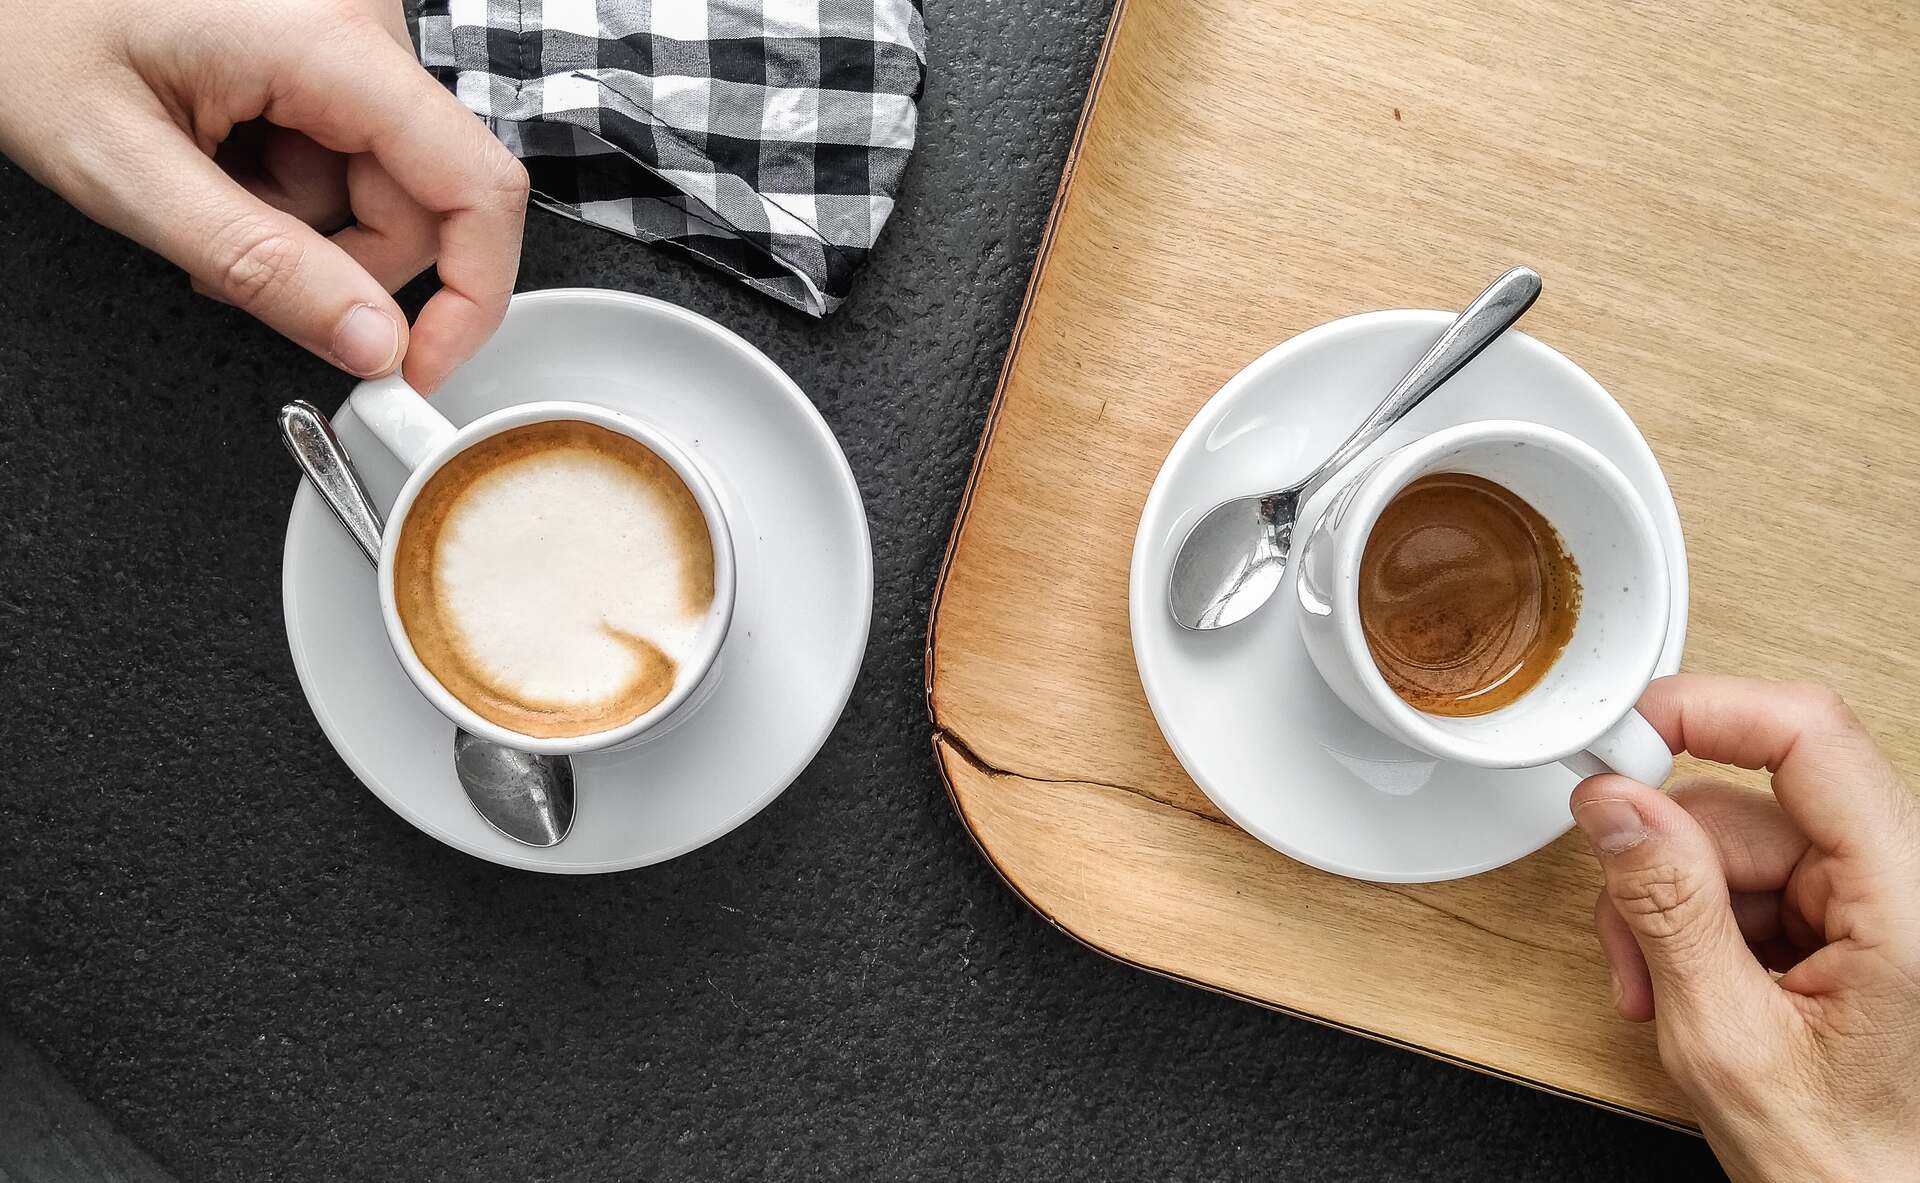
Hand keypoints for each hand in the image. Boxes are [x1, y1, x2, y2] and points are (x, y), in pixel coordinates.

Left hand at [0, 0, 527, 391]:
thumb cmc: (24, 25)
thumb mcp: (125, 169)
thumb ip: (259, 264)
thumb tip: (373, 342)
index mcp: (330, 41)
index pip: (476, 187)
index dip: (471, 295)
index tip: (421, 366)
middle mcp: (360, 24)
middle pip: (423, 199)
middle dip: (337, 261)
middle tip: (228, 263)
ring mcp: (348, 34)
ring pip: (381, 186)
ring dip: (299, 223)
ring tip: (199, 190)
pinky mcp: (329, 48)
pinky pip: (347, 151)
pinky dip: (285, 183)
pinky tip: (215, 159)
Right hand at [1573, 675, 1919, 1182]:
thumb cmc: (1846, 1165)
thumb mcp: (1725, 1039)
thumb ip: (1667, 910)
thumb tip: (1616, 806)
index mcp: (1907, 904)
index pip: (1811, 738)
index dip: (1707, 712)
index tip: (1621, 736)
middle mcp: (1904, 886)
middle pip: (1747, 803)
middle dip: (1664, 866)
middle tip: (1630, 945)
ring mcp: (1878, 902)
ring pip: (1730, 844)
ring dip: (1671, 913)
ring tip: (1662, 996)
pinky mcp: (1849, 921)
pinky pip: (1742, 883)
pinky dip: (1695, 930)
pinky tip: (1689, 993)